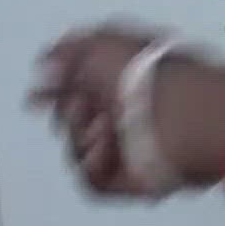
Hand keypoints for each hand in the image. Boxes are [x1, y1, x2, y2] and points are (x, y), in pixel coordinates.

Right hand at [28, 25, 224, 195]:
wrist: (185, 115)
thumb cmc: (148, 74)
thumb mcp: (102, 45)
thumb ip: (67, 54)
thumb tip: (43, 68)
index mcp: (122, 80)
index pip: (76, 89)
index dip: (56, 92)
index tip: (39, 98)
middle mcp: (125, 116)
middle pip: (70, 122)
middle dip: (69, 113)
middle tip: (84, 106)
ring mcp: (128, 150)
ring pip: (77, 152)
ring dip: (81, 137)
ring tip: (105, 127)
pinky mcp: (129, 180)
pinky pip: (90, 179)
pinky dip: (94, 163)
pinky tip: (108, 147)